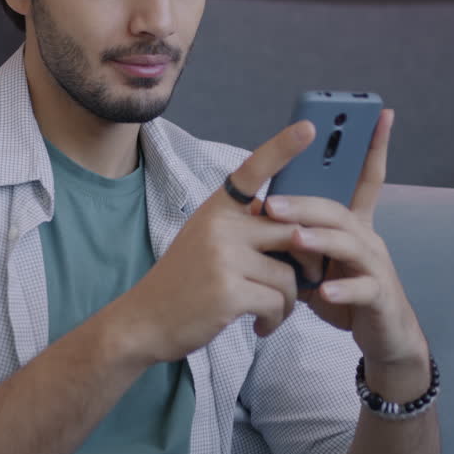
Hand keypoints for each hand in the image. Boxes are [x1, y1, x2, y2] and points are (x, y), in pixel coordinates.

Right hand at [110, 120, 321, 365]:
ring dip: (288, 301)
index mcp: (217, 209)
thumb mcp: (208, 241)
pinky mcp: (229, 290)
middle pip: (291, 233)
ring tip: (271, 313)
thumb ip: (245, 230)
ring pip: (289, 275)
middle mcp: (220, 225)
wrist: (144, 320)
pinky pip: (278, 301)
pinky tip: (261, 325)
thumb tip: (298, 233)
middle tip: (302, 284)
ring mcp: (224, 256)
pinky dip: (276, 319)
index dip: (283, 147)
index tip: (310, 128)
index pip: (253, 170)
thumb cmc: (185, 282)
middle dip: (307, 263)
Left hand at [263, 110, 430, 392]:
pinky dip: (341, 289)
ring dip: (319, 241)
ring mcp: (376, 267)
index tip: (380, 113)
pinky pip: (362, 288)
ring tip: (294, 239)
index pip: (366, 178)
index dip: (373, 146)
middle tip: (272, 204)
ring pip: (349, 244)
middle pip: (339, 211)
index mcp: (354, 225)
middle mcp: (368, 238)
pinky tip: (323, 291)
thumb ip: (295, 238)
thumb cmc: (347, 294)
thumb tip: (258, 213)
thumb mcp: (318, 262)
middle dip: (306, 204)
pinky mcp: (379, 297)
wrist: (385, 337)